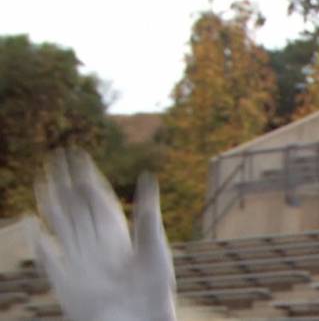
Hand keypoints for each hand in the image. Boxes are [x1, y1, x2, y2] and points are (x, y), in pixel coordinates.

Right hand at [33, 148, 176, 320]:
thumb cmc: (154, 292)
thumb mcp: (153, 249)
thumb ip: (147, 218)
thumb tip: (148, 180)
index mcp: (120, 236)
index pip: (99, 200)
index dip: (89, 178)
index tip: (79, 156)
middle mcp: (98, 246)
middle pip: (78, 208)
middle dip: (66, 183)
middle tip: (54, 157)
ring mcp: (81, 263)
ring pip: (62, 227)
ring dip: (51, 204)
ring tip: (40, 181)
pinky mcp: (68, 284)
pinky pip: (51, 259)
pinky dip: (41, 243)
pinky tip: (33, 225)